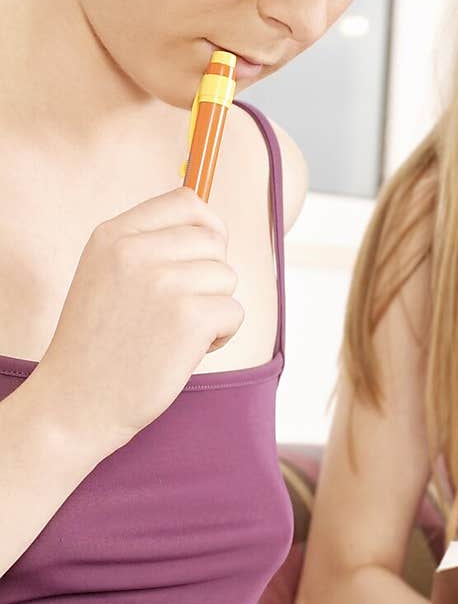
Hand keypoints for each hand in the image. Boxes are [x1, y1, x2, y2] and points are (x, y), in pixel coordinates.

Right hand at [38, 187, 243, 460]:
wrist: (77, 402)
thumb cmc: (98, 344)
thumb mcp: (105, 275)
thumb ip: (147, 245)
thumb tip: (212, 227)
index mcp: (113, 234)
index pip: (185, 201)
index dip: (207, 227)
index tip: (203, 255)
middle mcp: (136, 251)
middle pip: (214, 241)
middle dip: (209, 277)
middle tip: (179, 311)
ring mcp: (163, 282)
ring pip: (227, 278)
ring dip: (214, 309)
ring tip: (176, 334)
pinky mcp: (189, 317)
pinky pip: (234, 312)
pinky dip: (220, 337)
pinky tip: (184, 352)